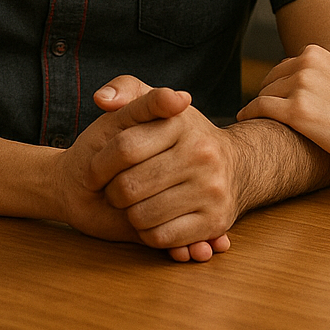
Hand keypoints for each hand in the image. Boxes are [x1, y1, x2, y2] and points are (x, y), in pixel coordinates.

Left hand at [85, 86, 242, 260]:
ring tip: (135, 202)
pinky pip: (161, 238)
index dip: (99, 165)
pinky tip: (153, 217)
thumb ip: (126, 91)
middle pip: (129, 186)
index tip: (94, 172)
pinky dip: (149, 233)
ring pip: (142, 216)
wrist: (236, 165)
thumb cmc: (180, 136)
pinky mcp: (214, 222)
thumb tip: (102, 99)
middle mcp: (202, 154)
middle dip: (113, 192)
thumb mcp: (156, 106)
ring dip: (130, 214)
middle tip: (116, 189)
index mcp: (181, 122)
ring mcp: (211, 190)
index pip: (124, 148)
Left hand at [236, 44, 329, 175]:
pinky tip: (245, 120)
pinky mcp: (297, 113)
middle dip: (267, 97)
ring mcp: (301, 87)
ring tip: (254, 122)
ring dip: (258, 109)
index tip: (273, 99)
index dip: (277, 86)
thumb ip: (324, 70)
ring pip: (264, 95)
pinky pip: (260, 109)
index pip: (283, 67)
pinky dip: (250, 114)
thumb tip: (301, 72)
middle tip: (261, 114)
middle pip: (270, 81)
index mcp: (318, 53)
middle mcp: (307, 64)